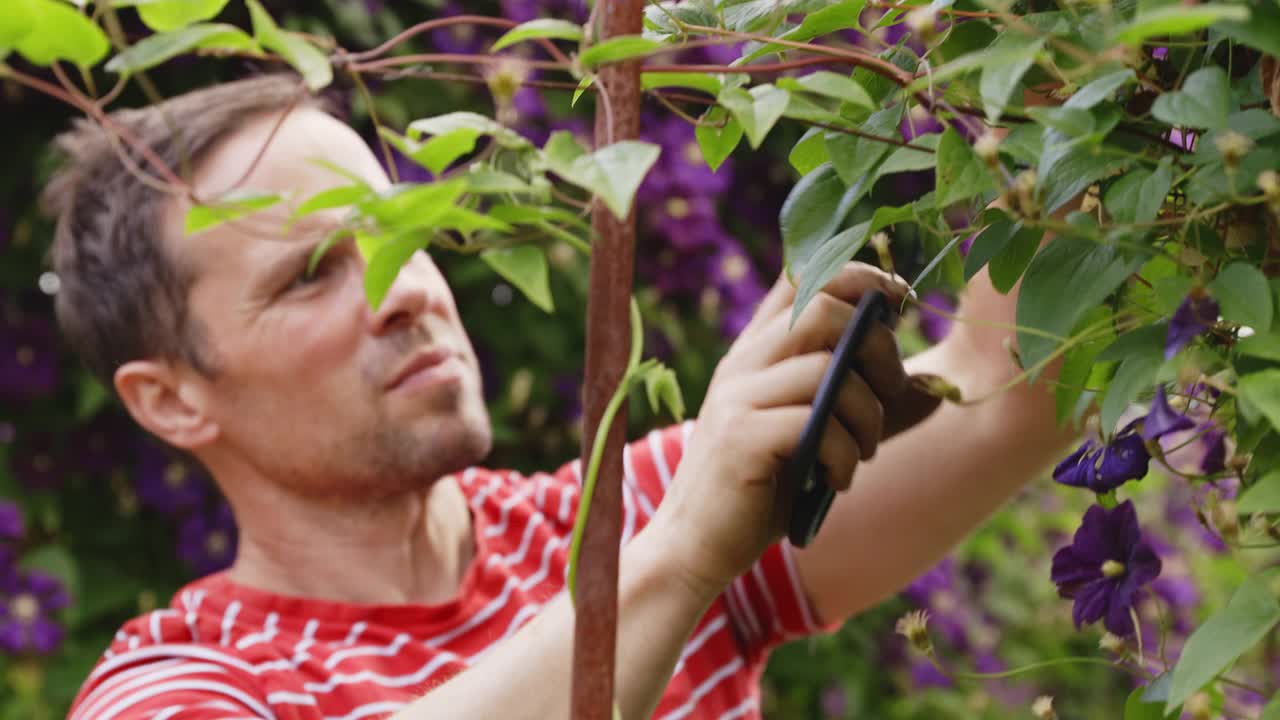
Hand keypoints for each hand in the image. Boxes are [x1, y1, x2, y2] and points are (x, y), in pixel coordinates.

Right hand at [646, 263, 944, 596]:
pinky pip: (817, 426)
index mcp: (755, 351)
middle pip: (822, 307)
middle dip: (876, 345)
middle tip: (890, 392)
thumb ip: (857, 401)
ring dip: (866, 413)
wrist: (694, 543)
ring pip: (828, 368)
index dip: (858, 275)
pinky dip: (843, 454)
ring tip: (862, 451)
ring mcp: (738, 398)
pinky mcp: (742, 440)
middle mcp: (742, 362)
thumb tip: (935, 386)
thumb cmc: (761, 487)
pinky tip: (836, 479)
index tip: (899, 301)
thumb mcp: (811, 431)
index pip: (802, 276)